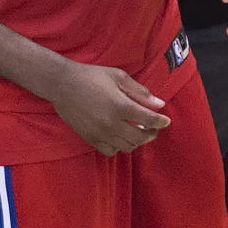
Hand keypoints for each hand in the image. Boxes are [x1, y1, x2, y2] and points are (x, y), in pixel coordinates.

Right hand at [49, 61, 171, 156]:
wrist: (62, 84)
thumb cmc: (91, 76)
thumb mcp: (117, 76)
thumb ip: (139, 91)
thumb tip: (159, 104)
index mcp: (120, 105)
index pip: (148, 119)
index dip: (161, 121)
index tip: (166, 120)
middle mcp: (112, 123)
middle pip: (140, 137)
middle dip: (151, 133)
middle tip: (153, 128)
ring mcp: (100, 133)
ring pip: (127, 146)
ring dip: (137, 141)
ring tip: (138, 132)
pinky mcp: (91, 138)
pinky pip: (111, 151)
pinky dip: (120, 146)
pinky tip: (121, 137)